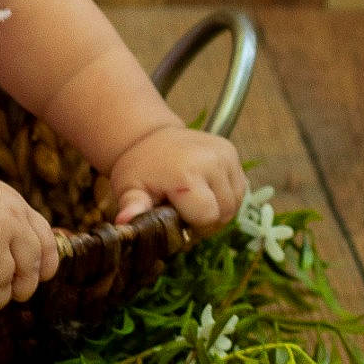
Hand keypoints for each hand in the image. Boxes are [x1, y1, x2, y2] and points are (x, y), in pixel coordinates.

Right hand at [0, 162, 59, 318]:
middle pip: (29, 267)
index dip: (46, 264)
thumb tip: (14, 247)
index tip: (41, 278)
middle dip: (23, 288)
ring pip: (4, 284)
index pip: (45, 240)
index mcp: (15, 205)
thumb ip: (3, 214)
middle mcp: (9, 222)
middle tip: (11, 297)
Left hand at [109, 123, 246, 234]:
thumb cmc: (139, 168)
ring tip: (193, 201)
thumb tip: (124, 222)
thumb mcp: (129, 187)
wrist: (149, 136)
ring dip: (218, 210)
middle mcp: (212, 161)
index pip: (207, 218)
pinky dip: (225, 197)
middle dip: (206, 221)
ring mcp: (225, 155)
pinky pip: (239, 189)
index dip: (193, 226)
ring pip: (235, 204)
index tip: (176, 218)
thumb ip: (132, 206)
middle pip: (224, 214)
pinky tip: (205, 190)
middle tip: (183, 211)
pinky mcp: (231, 152)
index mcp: (186, 172)